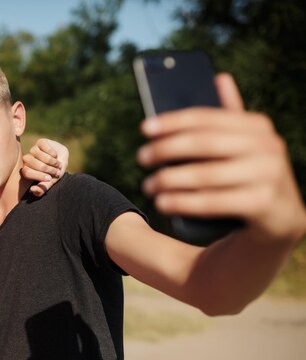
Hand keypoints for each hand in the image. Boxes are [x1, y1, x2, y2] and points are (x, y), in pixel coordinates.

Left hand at [21, 138, 68, 196]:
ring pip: (37, 154)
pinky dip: (52, 153)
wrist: (63, 160)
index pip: (26, 172)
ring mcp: (33, 150)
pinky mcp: (40, 142)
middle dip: (47, 169)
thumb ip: (43, 188)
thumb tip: (32, 190)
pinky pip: (44, 147)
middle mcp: (28, 160)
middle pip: (31, 163)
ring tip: (58, 165)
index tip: (49, 178)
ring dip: (51, 161)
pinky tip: (55, 155)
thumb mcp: (51, 181)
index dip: (38, 175)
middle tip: (56, 172)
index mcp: (27, 170)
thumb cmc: (55, 172)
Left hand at [137, 73, 305, 240]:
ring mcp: (269, 175)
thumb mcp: (242, 146)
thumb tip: (219, 77)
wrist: (281, 219)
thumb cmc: (249, 176)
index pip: (207, 117)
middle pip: (203, 143)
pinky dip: (183, 202)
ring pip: (205, 175)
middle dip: (166, 150)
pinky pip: (213, 202)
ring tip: (148, 186)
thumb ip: (229, 118)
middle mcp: (267, 146)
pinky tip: (163, 203)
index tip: (144, 128)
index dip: (172, 121)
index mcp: (257, 126)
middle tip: (141, 158)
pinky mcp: (263, 203)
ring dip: (169, 180)